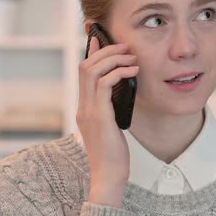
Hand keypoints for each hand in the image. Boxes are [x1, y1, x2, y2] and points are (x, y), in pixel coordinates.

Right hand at [76, 35, 138, 207]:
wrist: (108, 176)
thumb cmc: (113, 155)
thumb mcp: (111, 127)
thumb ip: (110, 110)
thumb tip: (121, 92)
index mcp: (84, 108)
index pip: (83, 73)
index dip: (91, 53)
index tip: (101, 39)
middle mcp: (82, 107)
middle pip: (85, 66)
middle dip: (105, 51)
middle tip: (125, 47)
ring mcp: (88, 111)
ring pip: (92, 71)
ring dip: (113, 58)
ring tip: (131, 56)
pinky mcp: (99, 117)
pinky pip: (104, 84)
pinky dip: (118, 72)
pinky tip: (133, 71)